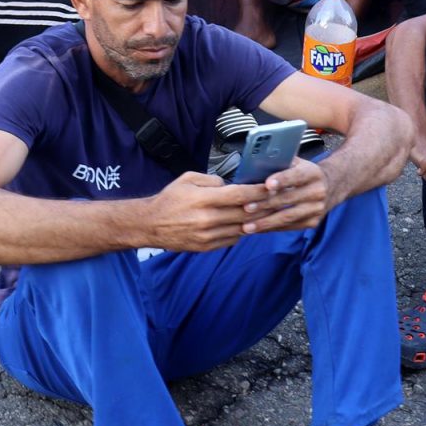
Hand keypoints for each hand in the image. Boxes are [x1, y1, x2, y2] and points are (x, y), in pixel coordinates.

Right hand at [146, 172, 268, 250]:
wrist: (151, 224)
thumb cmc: (170, 199)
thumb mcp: (188, 178)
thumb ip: (213, 180)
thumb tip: (231, 185)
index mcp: (204, 199)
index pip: (240, 195)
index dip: (258, 192)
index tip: (271, 187)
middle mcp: (207, 219)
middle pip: (245, 214)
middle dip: (262, 206)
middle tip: (275, 200)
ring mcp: (208, 236)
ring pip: (241, 229)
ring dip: (254, 221)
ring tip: (264, 213)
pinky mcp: (206, 247)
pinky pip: (232, 240)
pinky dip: (240, 231)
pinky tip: (243, 224)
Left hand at [241, 158, 330, 233]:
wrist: (330, 186)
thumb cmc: (304, 172)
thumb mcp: (296, 162)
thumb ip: (280, 162)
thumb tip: (255, 164)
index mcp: (312, 172)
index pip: (296, 176)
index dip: (282, 180)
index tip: (267, 185)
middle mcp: (317, 191)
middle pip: (288, 199)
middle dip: (265, 204)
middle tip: (246, 208)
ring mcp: (316, 209)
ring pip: (288, 217)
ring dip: (266, 222)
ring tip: (248, 226)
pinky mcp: (313, 222)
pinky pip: (289, 227)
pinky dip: (272, 228)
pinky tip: (257, 229)